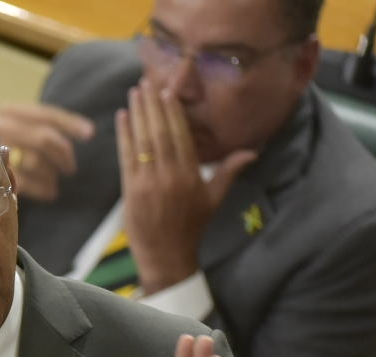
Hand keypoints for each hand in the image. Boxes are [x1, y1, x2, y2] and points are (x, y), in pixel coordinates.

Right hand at [0, 102, 94, 201]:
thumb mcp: (9, 132)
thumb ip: (32, 131)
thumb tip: (80, 133)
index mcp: (7, 112)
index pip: (44, 114)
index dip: (70, 123)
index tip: (89, 133)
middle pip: (43, 138)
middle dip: (63, 154)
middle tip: (71, 168)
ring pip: (34, 161)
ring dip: (50, 174)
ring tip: (55, 184)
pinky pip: (25, 182)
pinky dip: (42, 188)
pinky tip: (50, 193)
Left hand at [115, 81, 255, 293]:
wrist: (167, 256)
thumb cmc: (192, 227)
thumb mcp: (214, 199)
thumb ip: (229, 171)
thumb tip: (252, 151)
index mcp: (191, 175)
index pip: (181, 135)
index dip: (173, 111)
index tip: (167, 90)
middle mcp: (171, 176)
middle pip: (160, 133)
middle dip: (153, 105)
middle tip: (146, 81)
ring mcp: (149, 184)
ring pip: (143, 141)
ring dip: (138, 114)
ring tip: (134, 92)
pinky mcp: (131, 192)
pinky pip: (126, 157)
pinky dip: (124, 135)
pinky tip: (122, 117)